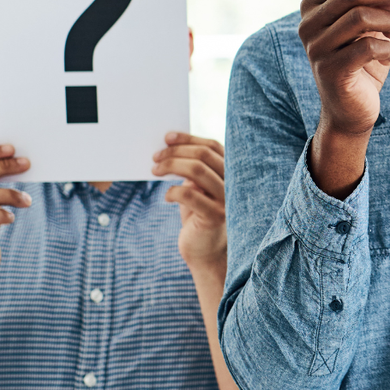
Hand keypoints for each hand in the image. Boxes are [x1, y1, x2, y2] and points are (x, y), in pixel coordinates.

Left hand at [155, 132, 226, 278]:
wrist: (206, 251)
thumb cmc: (198, 215)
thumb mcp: (197, 188)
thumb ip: (194, 169)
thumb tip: (169, 147)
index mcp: (231, 172)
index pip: (212, 146)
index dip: (188, 139)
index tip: (167, 138)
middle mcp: (234, 183)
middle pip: (203, 155)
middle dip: (175, 152)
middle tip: (155, 157)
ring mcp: (227, 200)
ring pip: (197, 170)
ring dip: (170, 166)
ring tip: (155, 171)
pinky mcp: (215, 216)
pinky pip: (189, 195)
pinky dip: (172, 192)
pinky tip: (166, 197)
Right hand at [298, 0, 389, 138]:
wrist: (350, 111)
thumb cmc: (363, 63)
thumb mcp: (370, 27)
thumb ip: (377, 3)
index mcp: (314, 6)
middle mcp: (308, 23)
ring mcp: (316, 47)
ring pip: (360, 16)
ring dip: (389, 21)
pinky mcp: (329, 70)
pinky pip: (367, 47)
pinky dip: (386, 48)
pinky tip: (386, 55)